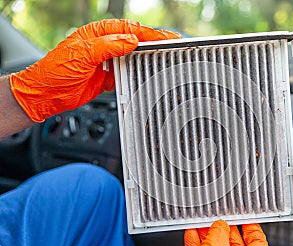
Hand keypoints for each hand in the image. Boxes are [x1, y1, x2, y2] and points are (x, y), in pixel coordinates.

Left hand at [9, 19, 180, 121]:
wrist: (45, 95)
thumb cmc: (55, 71)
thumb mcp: (82, 55)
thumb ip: (108, 46)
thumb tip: (131, 40)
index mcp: (97, 33)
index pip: (127, 29)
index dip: (147, 32)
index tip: (164, 37)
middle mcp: (103, 45)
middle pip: (133, 41)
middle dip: (153, 42)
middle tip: (171, 44)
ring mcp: (106, 62)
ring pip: (132, 57)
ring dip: (147, 57)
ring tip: (164, 57)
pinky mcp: (107, 78)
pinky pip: (126, 74)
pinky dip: (137, 74)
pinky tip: (146, 74)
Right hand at [181, 220, 267, 245]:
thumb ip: (220, 233)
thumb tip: (220, 224)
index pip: (258, 244)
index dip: (253, 229)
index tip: (247, 218)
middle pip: (235, 245)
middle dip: (226, 229)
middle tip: (220, 217)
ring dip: (209, 234)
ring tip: (203, 223)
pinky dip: (198, 242)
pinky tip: (192, 233)